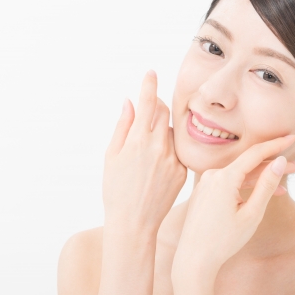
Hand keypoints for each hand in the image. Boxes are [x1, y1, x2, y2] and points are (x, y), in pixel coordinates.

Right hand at [102, 70, 186, 233]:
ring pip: (170, 131)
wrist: (133, 222)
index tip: (151, 73)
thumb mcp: (111, 156)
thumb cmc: (116, 190)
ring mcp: (173, 159)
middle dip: (154, 106)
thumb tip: (129, 102)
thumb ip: (122, 126)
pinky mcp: (182, 170)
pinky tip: (156, 167)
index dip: (149, 84)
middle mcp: (158, 147)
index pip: (147, 103)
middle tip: (146, 112)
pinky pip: (177, 150)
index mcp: (137, 140)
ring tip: (146, 152)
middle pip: (162, 112)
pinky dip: (168, 150)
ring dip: (161, 131)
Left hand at [172, 135, 294, 277]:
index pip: (255, 153)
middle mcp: (212, 176)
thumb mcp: (252, 214)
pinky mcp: (204, 193)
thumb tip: (280, 162)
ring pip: (238, 175)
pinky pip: (228, 184)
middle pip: (248, 164)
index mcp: (223, 178)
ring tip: (284, 185)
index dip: (275, 145)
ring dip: (260, 178)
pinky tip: (262, 194)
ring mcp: (206, 184)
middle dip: (273, 166)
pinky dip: (245, 187)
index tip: (292, 137)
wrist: (194, 259)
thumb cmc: (223, 241)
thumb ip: (266, 185)